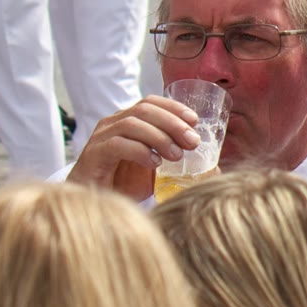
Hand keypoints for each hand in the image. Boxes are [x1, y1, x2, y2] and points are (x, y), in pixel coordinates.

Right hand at [67, 96, 200, 201]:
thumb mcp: (154, 169)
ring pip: (132, 124)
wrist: (91, 203)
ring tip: (176, 155)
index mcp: (127, 120)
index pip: (150, 102)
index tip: (194, 121)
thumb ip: (176, 162)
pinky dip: (140, 151)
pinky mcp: (92, 155)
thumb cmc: (122, 184)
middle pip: (144, 110)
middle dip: (172, 123)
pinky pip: (117, 144)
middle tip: (192, 141)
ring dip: (159, 137)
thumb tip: (215, 168)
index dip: (173, 107)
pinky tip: (154, 163)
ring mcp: (100, 137)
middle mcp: (112, 124)